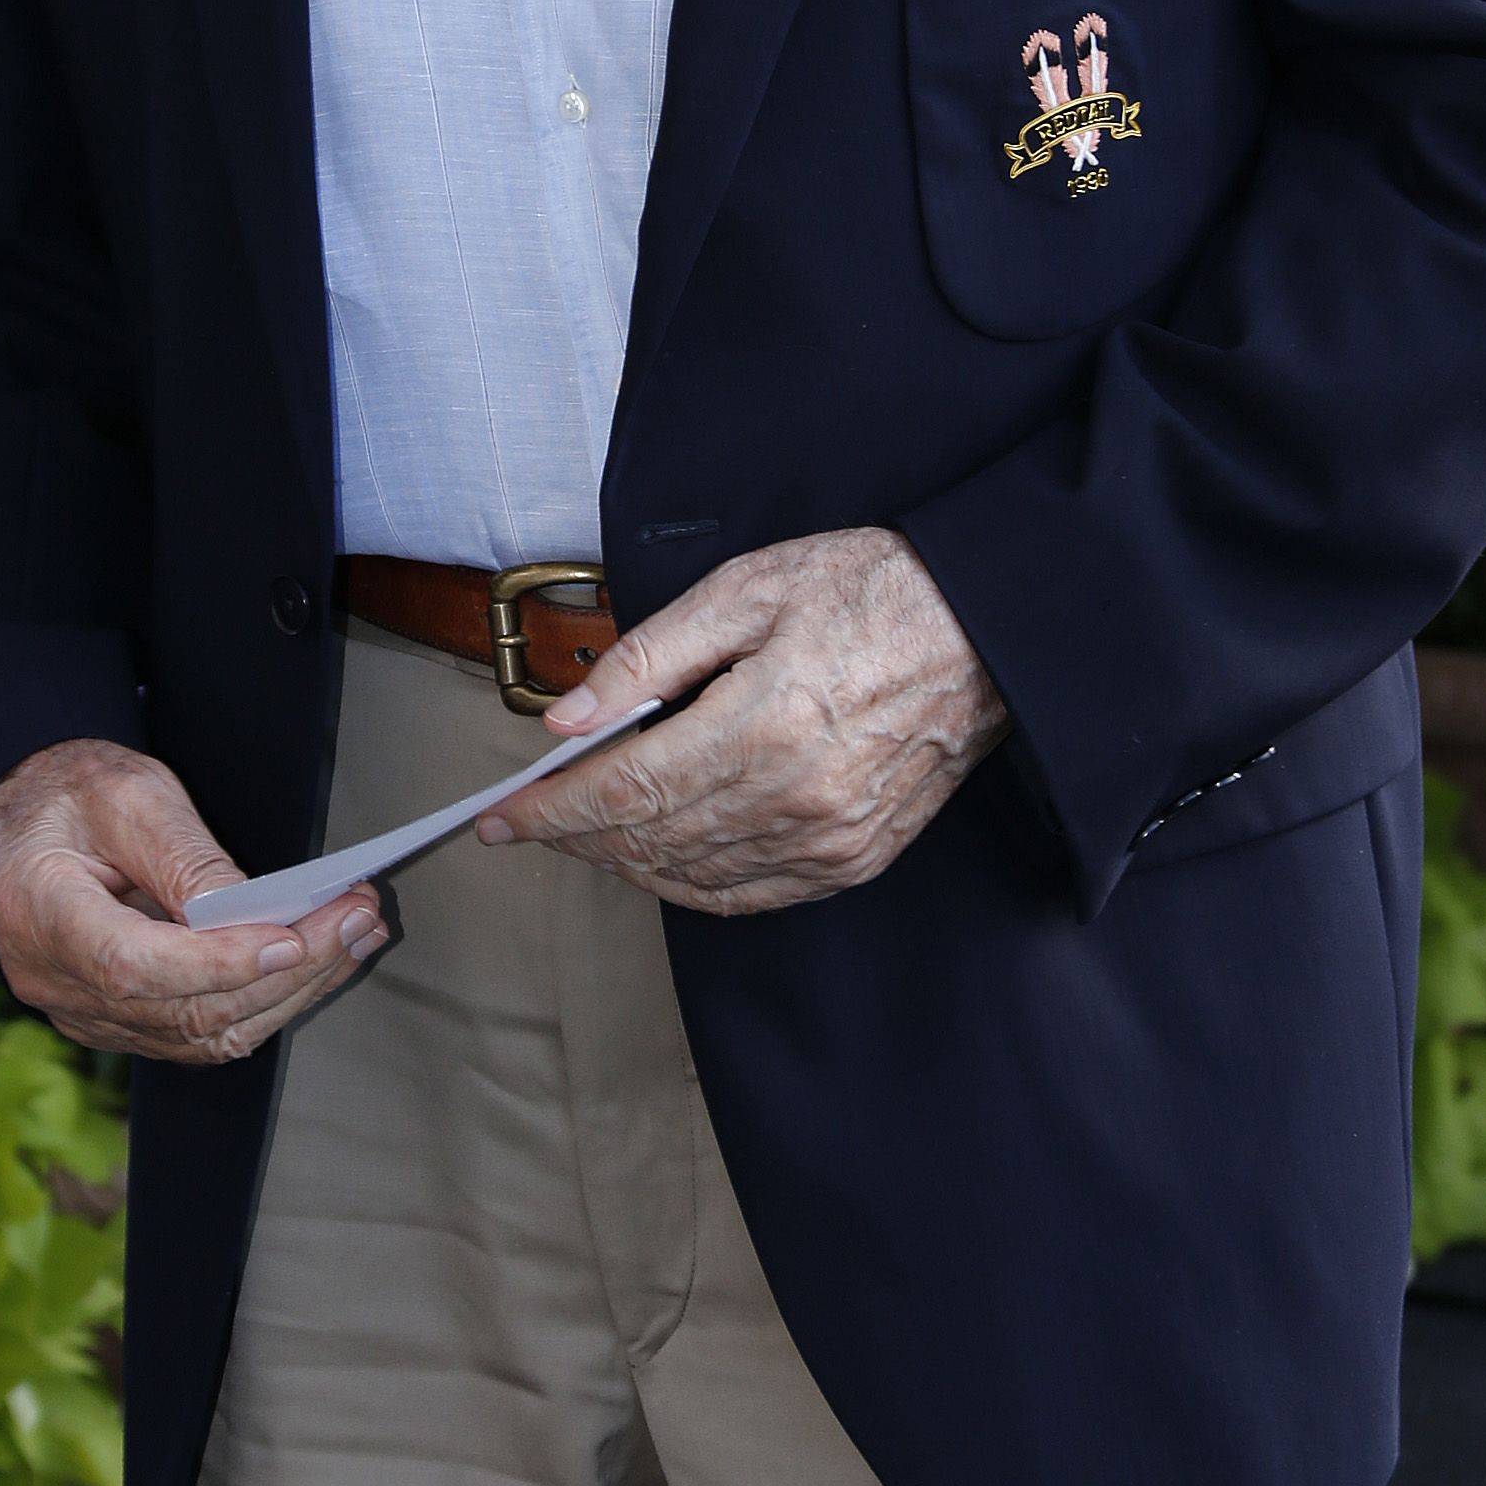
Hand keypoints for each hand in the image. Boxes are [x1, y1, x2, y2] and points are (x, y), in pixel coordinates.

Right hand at [0, 737, 385, 1061]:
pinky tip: (313, 963)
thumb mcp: (125, 793)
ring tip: (354, 937)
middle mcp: (56, 983)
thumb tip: (254, 912)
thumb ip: (184, 857)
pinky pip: (195, 1034)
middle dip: (283, 972)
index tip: (291, 940)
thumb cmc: (66, 794)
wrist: (17, 818)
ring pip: (198, 1035)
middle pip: (180, 1010)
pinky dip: (261, 1003)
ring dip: (288, 993)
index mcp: (39, 914)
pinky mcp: (115, 1021)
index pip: (133, 966)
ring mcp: (84, 1013)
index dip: (216, 964)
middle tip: (356, 919)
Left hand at [478, 528, 1006, 915]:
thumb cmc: (870, 590)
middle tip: (528, 822)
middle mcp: (793, 800)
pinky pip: (750, 895)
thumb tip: (568, 719)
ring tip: (582, 836)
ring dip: (624, 863)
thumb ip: (648, 659)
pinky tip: (659, 863)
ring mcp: (828, 840)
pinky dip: (690, 887)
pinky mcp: (855, 857)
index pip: (623, 791)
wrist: (986, 625)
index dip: (550, 811)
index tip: (498, 818)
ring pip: (692, 877)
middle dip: (575, 837)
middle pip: (648, 842)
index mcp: (760, 728)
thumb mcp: (746, 591)